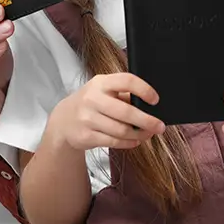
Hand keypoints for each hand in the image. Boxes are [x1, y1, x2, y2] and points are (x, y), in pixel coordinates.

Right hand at [48, 73, 165, 151]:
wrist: (63, 120)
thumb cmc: (91, 102)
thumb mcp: (103, 90)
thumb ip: (123, 94)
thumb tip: (150, 107)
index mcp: (101, 83)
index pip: (127, 81)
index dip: (144, 89)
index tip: (155, 100)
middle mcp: (93, 99)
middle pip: (126, 112)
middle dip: (147, 121)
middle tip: (160, 126)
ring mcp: (87, 118)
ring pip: (121, 130)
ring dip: (139, 134)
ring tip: (148, 134)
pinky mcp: (86, 136)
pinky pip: (113, 141)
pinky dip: (128, 143)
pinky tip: (134, 141)